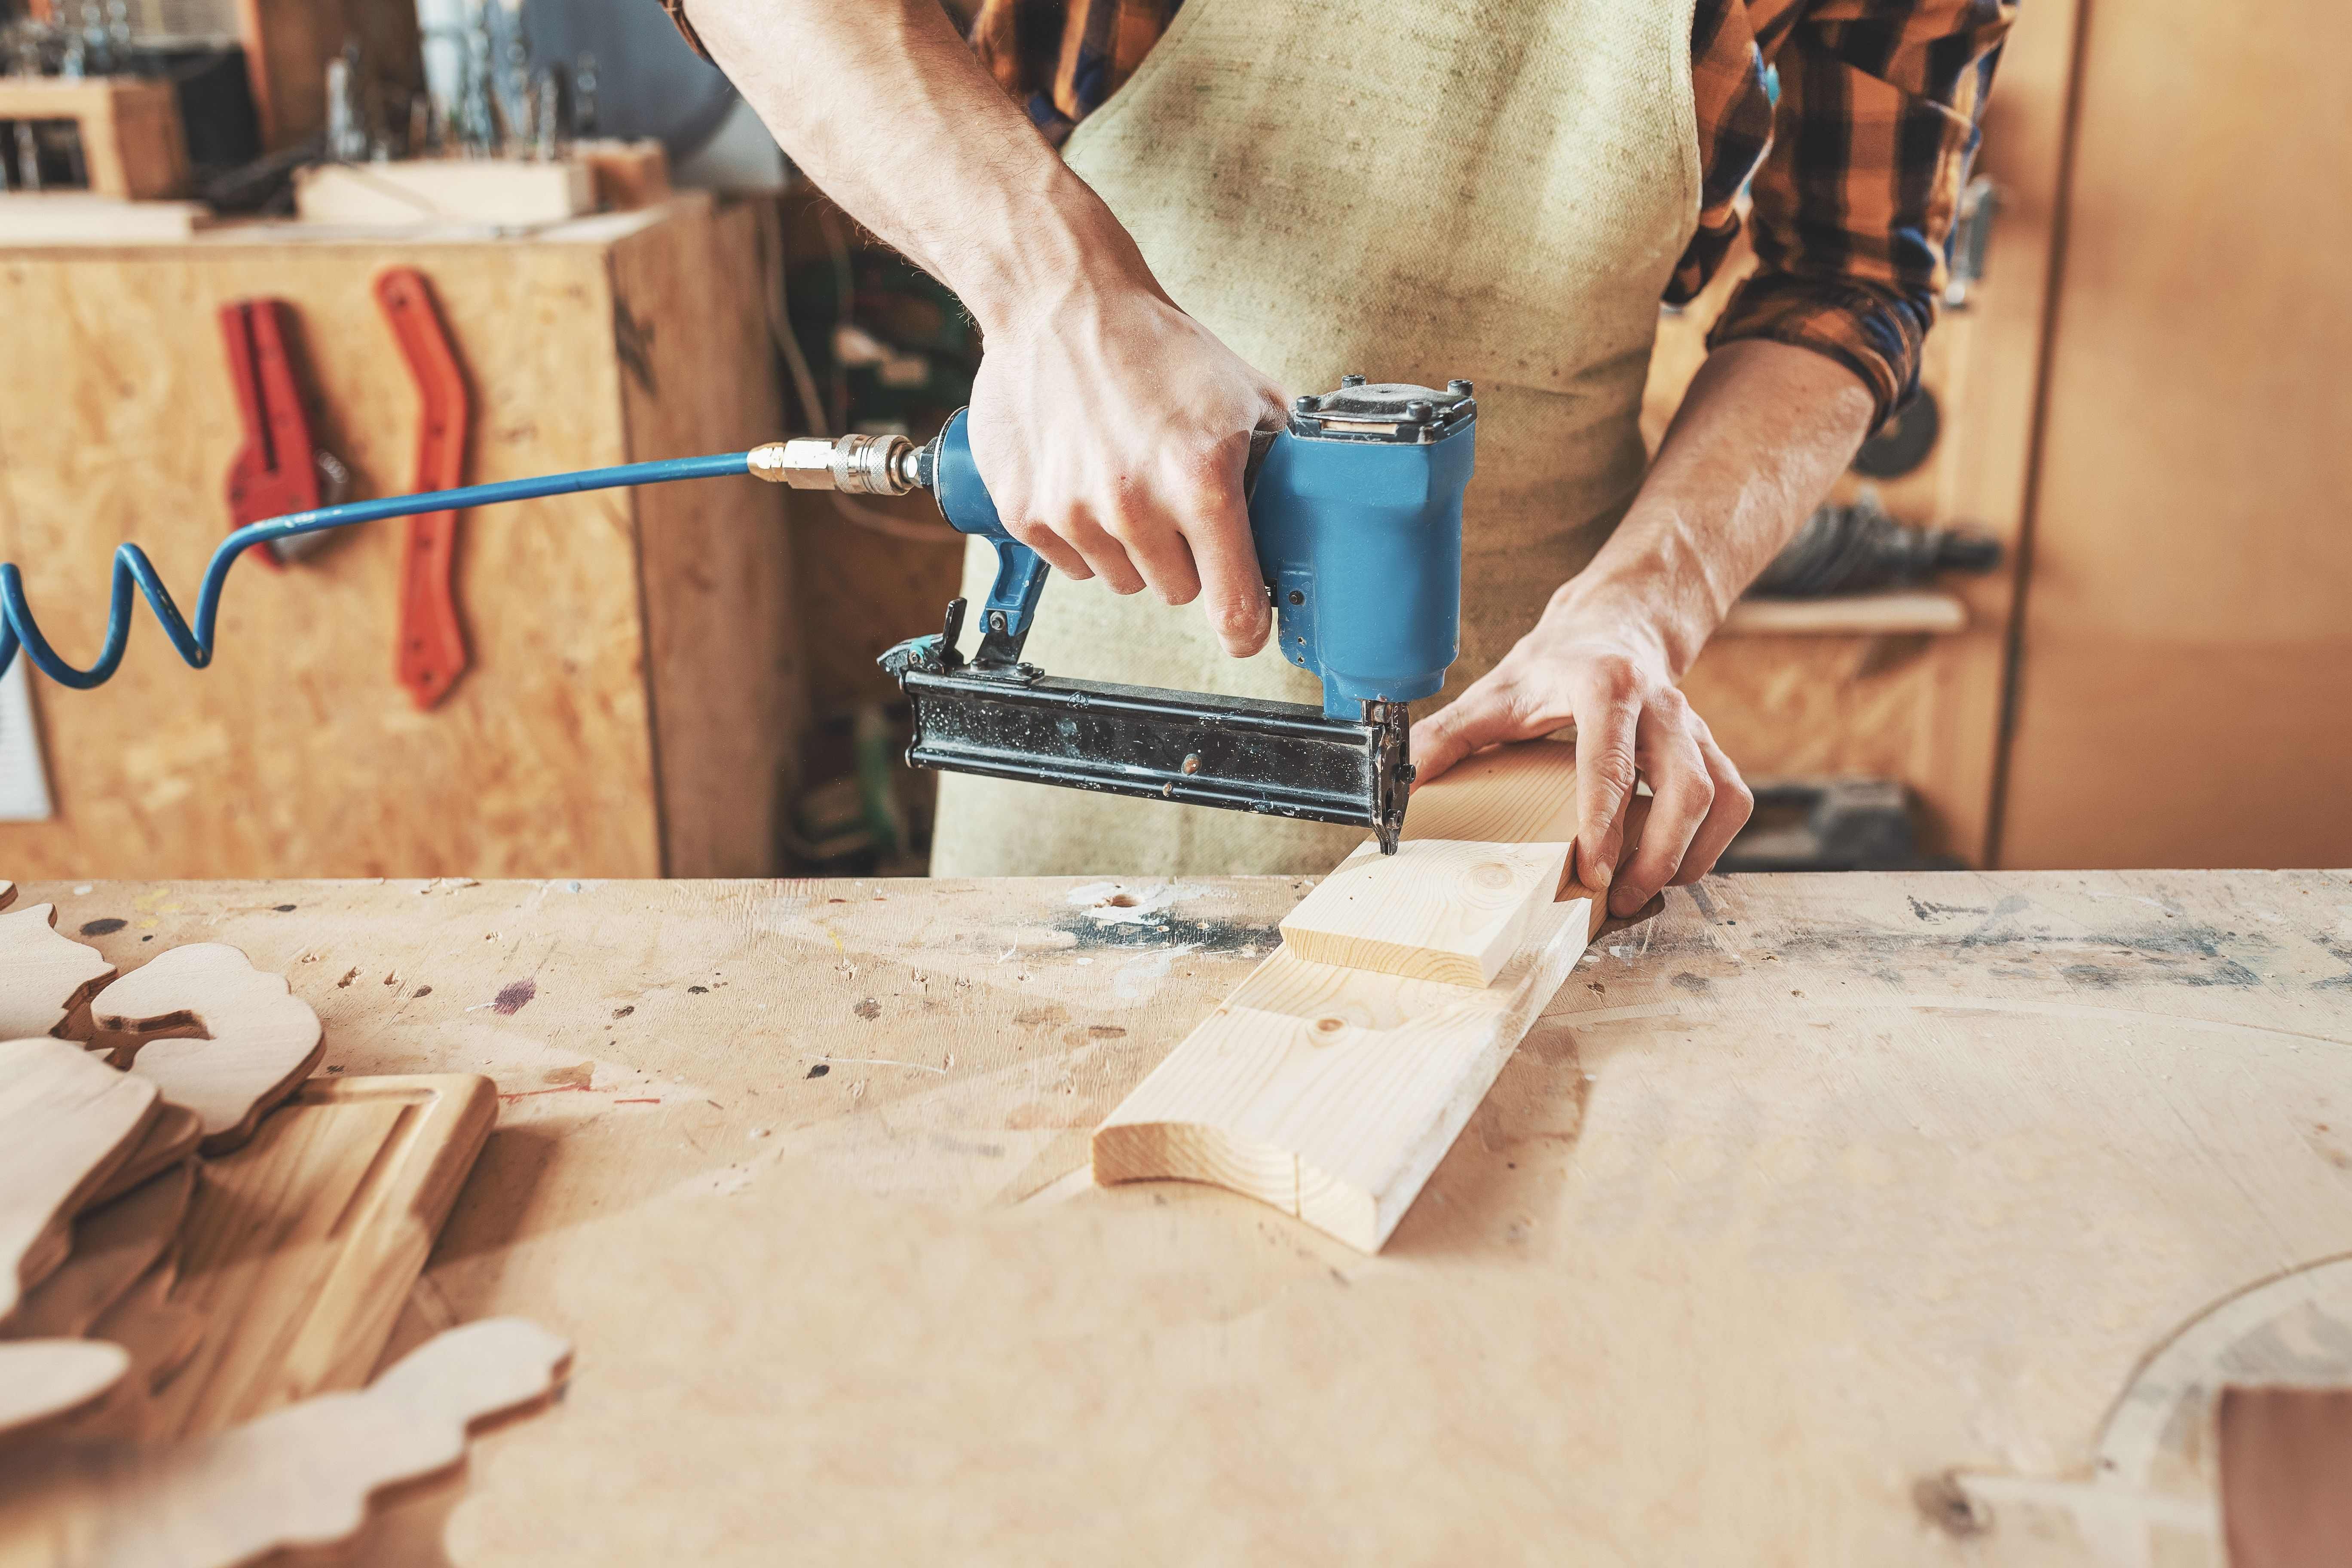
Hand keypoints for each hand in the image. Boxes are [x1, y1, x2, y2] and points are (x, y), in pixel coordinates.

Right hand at [965, 269, 1289, 656]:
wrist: (1060, 301)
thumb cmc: (1154, 344)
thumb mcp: (1245, 394)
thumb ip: (1281, 460)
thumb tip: (1314, 512)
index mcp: (1199, 481)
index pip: (1232, 604)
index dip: (1245, 623)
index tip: (1247, 627)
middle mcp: (1134, 505)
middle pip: (1178, 592)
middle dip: (1186, 558)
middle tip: (1176, 500)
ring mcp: (1073, 513)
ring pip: (1122, 580)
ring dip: (1132, 547)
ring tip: (1127, 479)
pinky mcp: (1025, 512)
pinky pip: (1072, 564)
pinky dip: (1082, 536)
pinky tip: (1085, 479)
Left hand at [1410, 585, 1753, 916]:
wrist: (1613, 626)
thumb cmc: (1551, 666)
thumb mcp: (1494, 693)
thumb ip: (1446, 737)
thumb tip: (1398, 785)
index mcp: (1603, 687)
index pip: (1608, 760)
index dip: (1604, 820)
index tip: (1593, 871)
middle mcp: (1660, 705)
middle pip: (1687, 786)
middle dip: (1659, 853)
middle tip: (1620, 898)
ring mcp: (1693, 727)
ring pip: (1719, 797)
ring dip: (1688, 856)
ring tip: (1645, 893)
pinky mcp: (1710, 747)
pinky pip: (1734, 800)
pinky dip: (1710, 843)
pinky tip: (1672, 866)